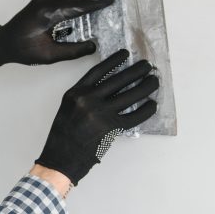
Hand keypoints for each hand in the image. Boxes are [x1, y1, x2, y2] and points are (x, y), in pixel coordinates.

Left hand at [0, 0, 116, 65]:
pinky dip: (70, 10)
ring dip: (79, 9)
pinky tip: (75, 20)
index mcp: (47, 13)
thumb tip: (93, 45)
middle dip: (90, 7)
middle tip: (106, 12)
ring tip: (92, 19)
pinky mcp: (40, 3)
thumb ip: (73, 50)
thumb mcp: (50, 55)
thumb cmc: (22, 50)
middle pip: (74, 2)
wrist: (2, 44)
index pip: (77, 6)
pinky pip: (61, 4)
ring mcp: (41, 1)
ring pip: (68, 2)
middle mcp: (44, 3)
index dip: (95, 3)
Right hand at [35, 49, 158, 184]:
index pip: (99, 71)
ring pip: (130, 95)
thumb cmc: (62, 136)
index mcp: (75, 93)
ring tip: (154, 81)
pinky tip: (152, 105)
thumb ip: (84, 96)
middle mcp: (88, 100)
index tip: (125, 54)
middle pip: (119, 79)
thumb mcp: (67, 108)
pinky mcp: (111, 128)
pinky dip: (146, 110)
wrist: (60, 159)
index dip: (114, 60)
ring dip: (146, 86)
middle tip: (147, 66)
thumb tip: (110, 87)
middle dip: (137, 70)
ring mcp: (100, 114)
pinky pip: (134, 116)